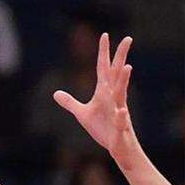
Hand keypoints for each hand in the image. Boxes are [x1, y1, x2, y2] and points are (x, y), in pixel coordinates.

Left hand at [53, 33, 140, 168]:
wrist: (118, 148)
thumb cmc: (104, 129)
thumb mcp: (82, 114)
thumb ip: (70, 102)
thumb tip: (55, 93)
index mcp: (105, 92)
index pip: (103, 68)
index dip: (103, 52)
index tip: (105, 35)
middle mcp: (114, 98)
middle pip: (116, 73)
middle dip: (121, 56)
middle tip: (128, 38)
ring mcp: (118, 111)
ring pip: (121, 93)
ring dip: (123, 81)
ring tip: (127, 66)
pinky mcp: (119, 128)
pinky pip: (120, 121)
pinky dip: (121, 117)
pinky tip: (122, 111)